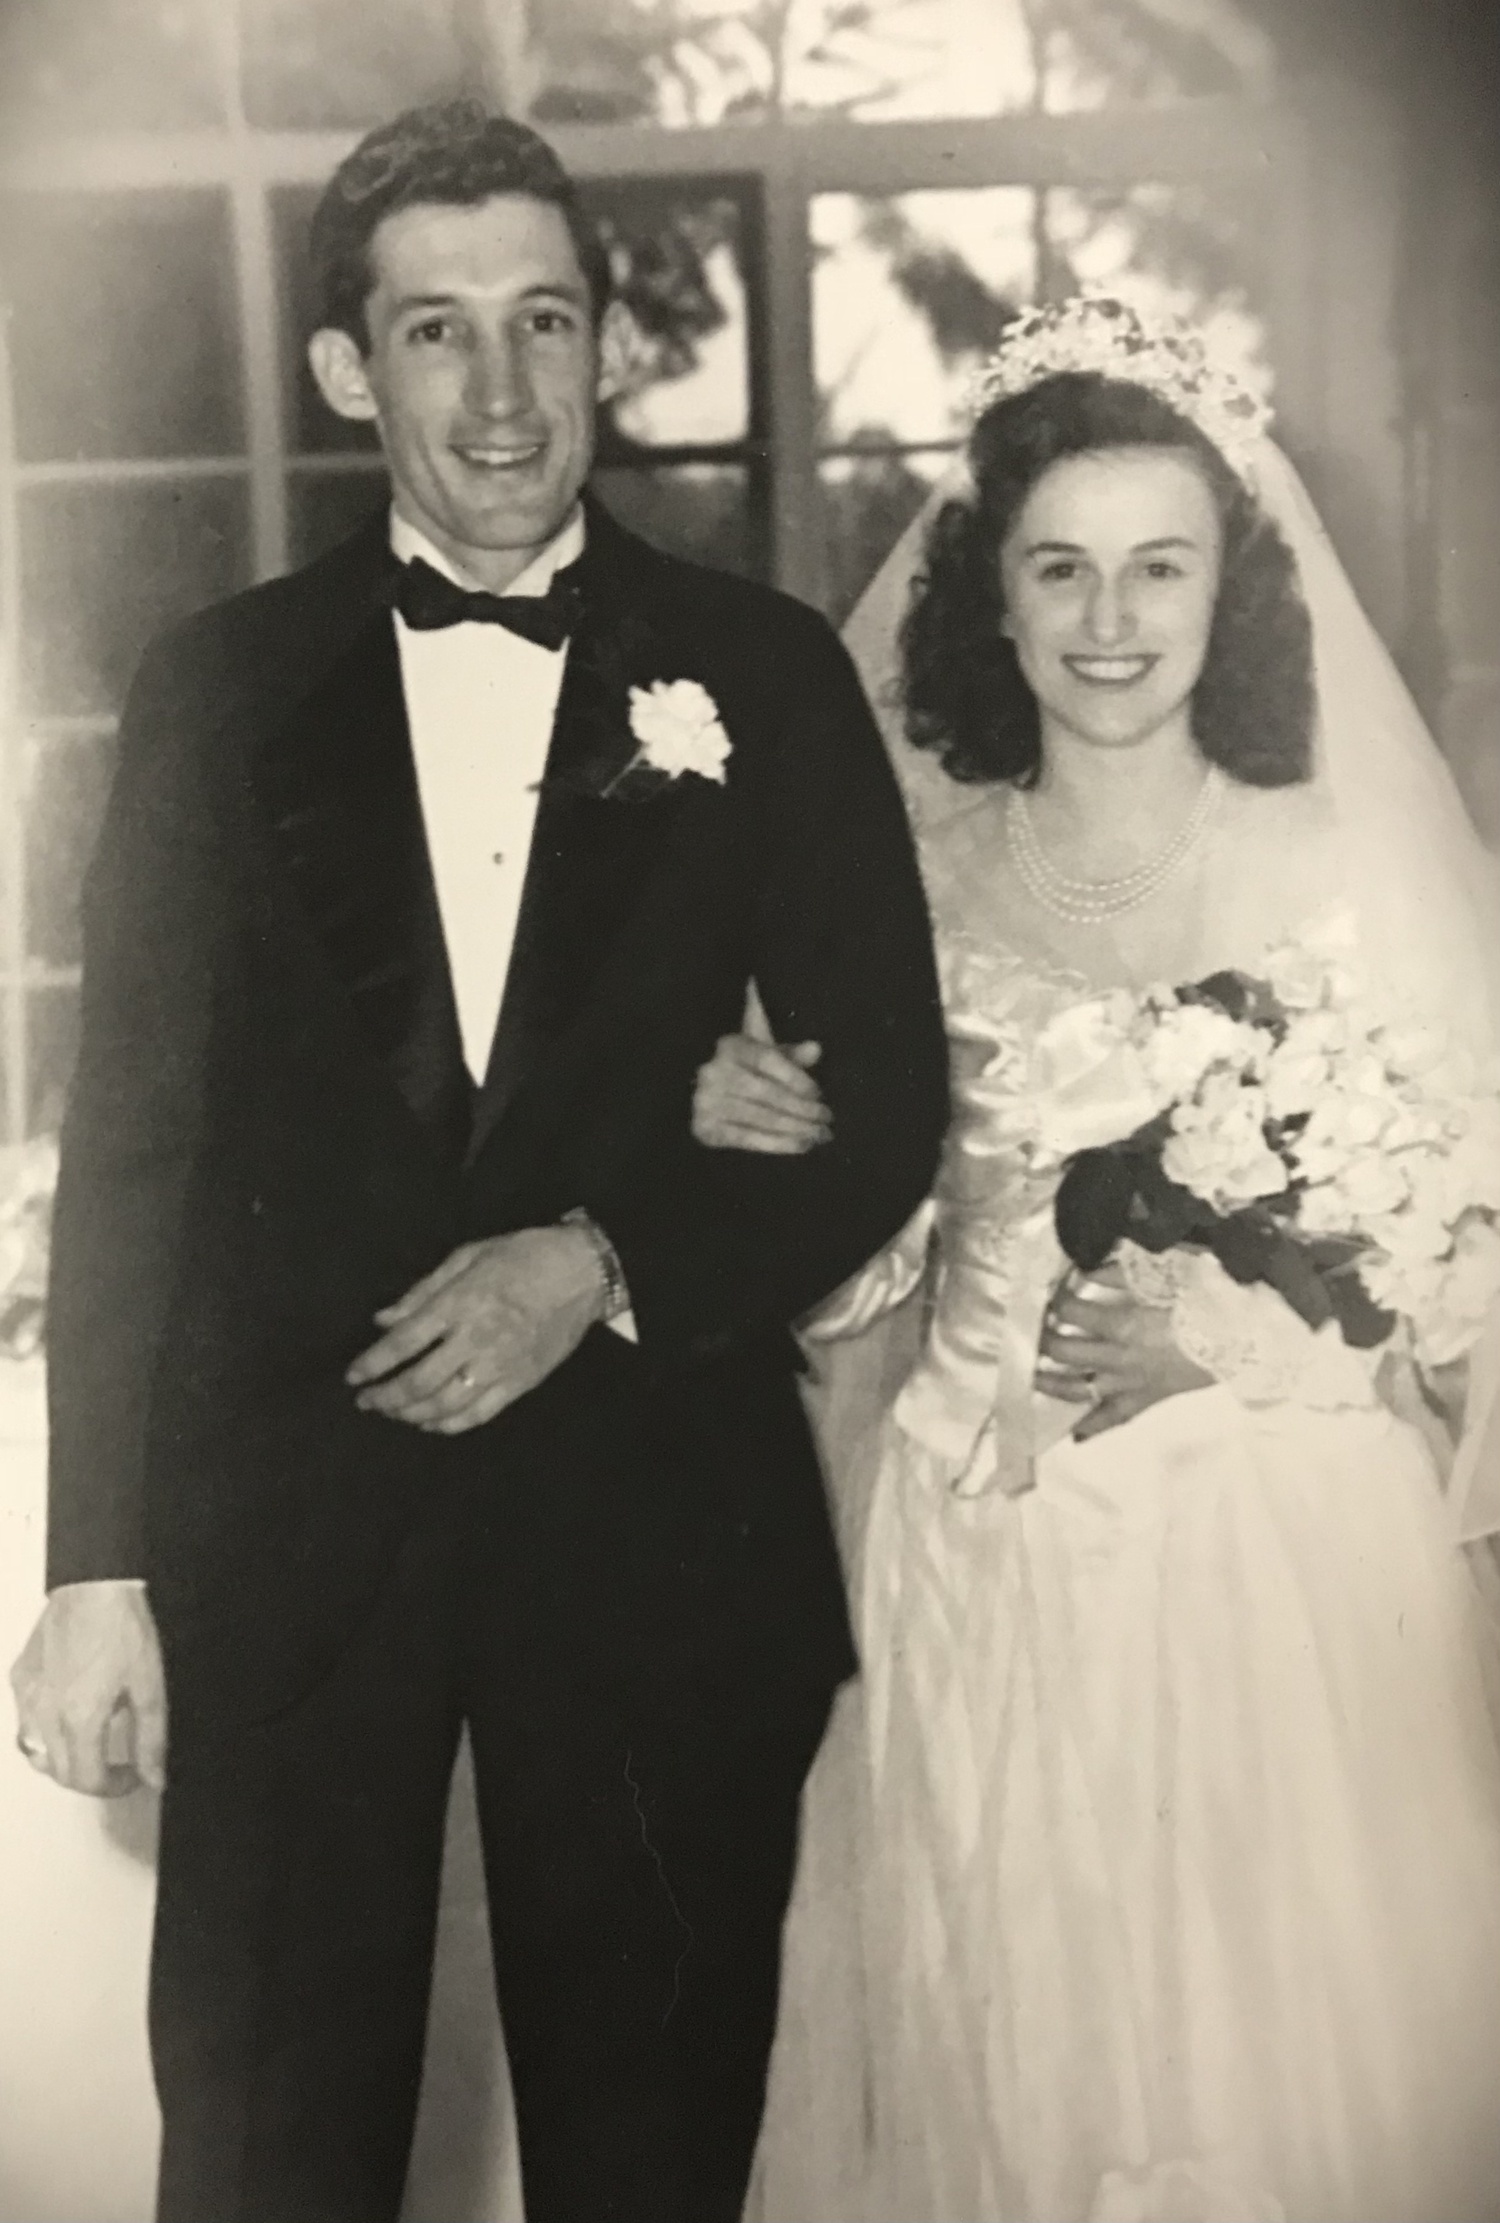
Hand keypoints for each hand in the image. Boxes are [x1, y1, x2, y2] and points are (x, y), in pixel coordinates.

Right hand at [11, 1582, 166, 1795]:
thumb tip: (155, 1777)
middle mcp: (45, 1714)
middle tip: (116, 1766)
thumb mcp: (150, 1686)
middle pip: (59, 1773)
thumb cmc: (123, 1627)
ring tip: (90, 1750)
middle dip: (91, 1778)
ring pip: (34, 1753)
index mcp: (79, 1719)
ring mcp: (27, 1696)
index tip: (133, 1776)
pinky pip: (23, 1723)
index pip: (88, 1780)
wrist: (95, 1584)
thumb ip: (151, 1739)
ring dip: (62, 1763)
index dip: (114, 1787)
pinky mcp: (19, 1678)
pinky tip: (64, 1719)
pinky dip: (42, 1734)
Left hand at [346, 1226, 604, 1433]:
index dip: (372, 1363)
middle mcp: (476, 1339)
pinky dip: (448, 1425)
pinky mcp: (520, 1383)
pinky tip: (431, 1424)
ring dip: (411, 1415)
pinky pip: (478, 1415)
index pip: (403, 1342)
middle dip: (385, 1397)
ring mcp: (499, 1365)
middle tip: (367, 1401)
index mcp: (459, 1303)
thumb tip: (383, 1319)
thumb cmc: (523, 1255)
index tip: (353, 1375)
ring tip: (394, 1413)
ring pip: (444, 1405)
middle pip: (418, 1382)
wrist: (583, 1273)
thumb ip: (423, 1290)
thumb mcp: (468, 1256)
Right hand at [692, 1035, 829, 1153]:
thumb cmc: (748, 1072)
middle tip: (825, 1120)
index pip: (766, 1059)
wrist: (710, 1098)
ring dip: (794, 1128)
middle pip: (764, 1091)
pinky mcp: (704, 1127)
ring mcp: (705, 1101)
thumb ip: (792, 1054)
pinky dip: (777, 1144)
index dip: (795, 1077)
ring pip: (758, 1117)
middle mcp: (713, 1071)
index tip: (818, 1094)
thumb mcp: (769, 1057)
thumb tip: (815, 1049)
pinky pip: (746, 1138)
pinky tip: (800, 1146)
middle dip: (800, 1108)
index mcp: (731, 1046)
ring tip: (818, 1135)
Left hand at [1036, 1259, 1211, 1441]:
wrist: (1245, 1335)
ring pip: (1079, 1389)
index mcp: (1123, 1325)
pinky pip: (1116, 1417)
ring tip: (1032, 1374)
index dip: (1055, 1300)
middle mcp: (1119, 1359)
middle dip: (1043, 1338)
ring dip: (1050, 1382)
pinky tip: (1075, 1434)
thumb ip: (1117, 1275)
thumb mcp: (1161, 1276)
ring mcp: (1131, 1384)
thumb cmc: (1206, 1300)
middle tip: (1031, 1328)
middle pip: (1066, 1351)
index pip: (1072, 1312)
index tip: (1049, 1291)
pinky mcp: (1148, 1399)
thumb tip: (1084, 1271)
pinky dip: (1094, 1426)